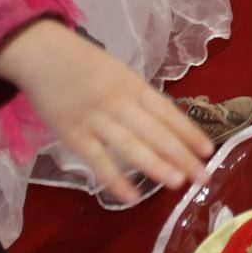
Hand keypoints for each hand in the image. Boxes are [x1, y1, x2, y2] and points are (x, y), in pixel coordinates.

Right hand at [0, 20, 211, 201]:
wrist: (43, 55)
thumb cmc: (85, 65)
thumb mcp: (120, 73)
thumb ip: (139, 98)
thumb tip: (166, 124)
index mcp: (134, 86)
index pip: (168, 112)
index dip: (189, 132)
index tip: (208, 151)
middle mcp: (120, 103)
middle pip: (156, 132)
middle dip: (182, 155)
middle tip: (203, 176)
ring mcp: (97, 120)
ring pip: (131, 147)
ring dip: (156, 166)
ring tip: (177, 183)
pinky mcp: (74, 135)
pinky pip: (98, 161)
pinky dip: (115, 180)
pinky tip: (132, 197)